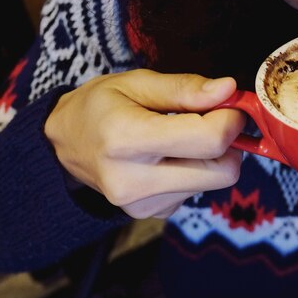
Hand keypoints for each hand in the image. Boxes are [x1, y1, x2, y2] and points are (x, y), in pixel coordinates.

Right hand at [45, 69, 245, 218]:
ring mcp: (142, 205)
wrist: (65, 146)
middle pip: (222, 172)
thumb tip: (229, 90)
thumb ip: (185, 88)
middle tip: (215, 121)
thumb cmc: (100, 107)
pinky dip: (194, 172)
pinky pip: (196, 192)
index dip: (232, 120)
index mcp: (126, 140)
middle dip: (230, 144)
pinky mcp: (152, 214)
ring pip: (213, 182)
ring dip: (210, 157)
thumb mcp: (136, 83)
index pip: (209, 140)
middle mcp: (133, 181)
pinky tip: (169, 159)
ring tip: (180, 138)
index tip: (231, 105)